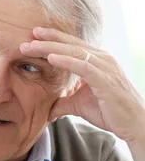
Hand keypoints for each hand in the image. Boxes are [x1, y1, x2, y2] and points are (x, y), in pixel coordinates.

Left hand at [20, 27, 144, 160]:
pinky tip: (50, 57)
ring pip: (74, 52)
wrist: (133, 125)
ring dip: (50, 48)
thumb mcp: (79, 106)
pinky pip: (83, 66)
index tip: (33, 35)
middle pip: (70, 44)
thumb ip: (63, 103)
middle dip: (47, 39)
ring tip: (30, 46)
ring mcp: (105, 68)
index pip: (71, 45)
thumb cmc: (110, 113)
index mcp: (96, 61)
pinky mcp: (106, 80)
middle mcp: (102, 59)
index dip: (52, 39)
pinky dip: (66, 60)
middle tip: (27, 36)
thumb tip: (48, 112)